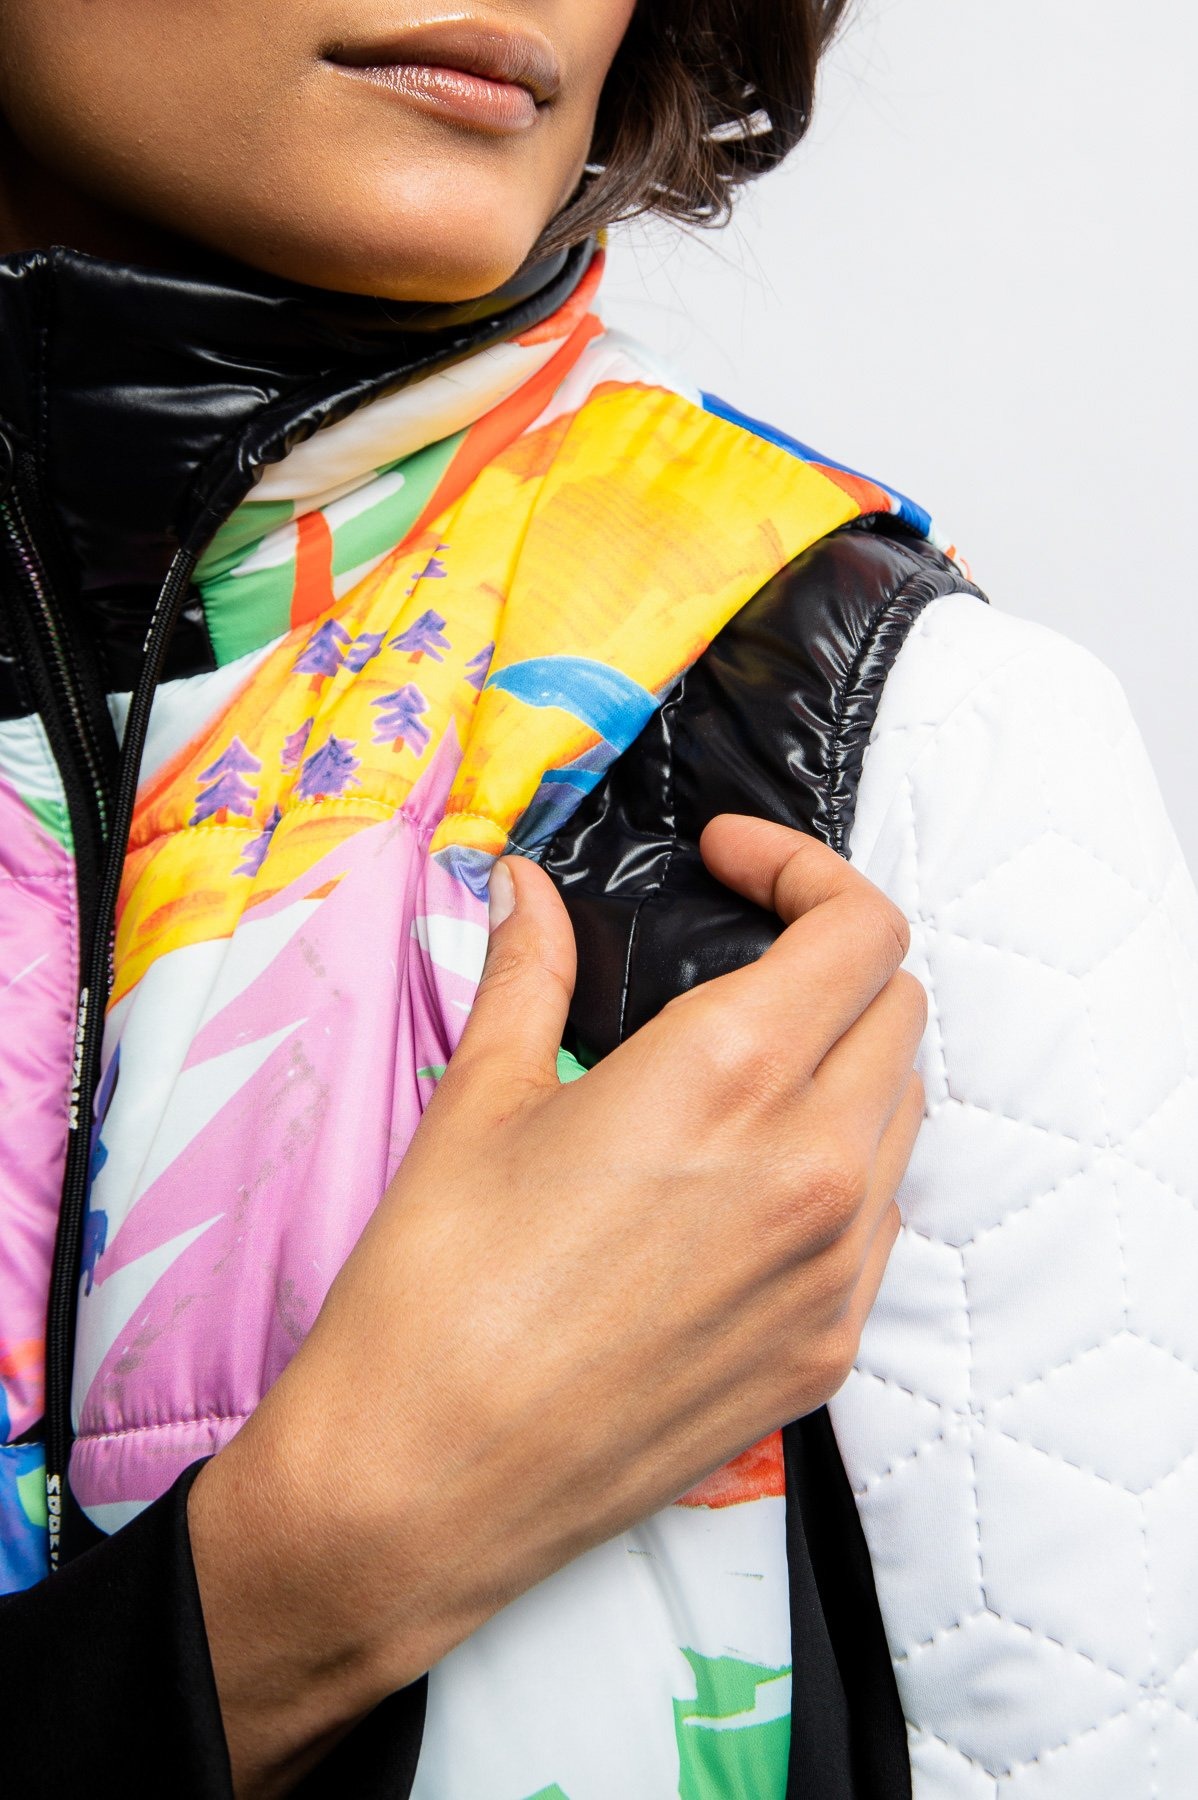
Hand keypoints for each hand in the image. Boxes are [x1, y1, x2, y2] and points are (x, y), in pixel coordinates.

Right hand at [189, 815, 924, 1795]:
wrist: (422, 1486)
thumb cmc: (434, 1289)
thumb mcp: (477, 1102)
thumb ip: (528, 971)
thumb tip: (526, 890)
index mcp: (730, 1079)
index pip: (860, 930)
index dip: (806, 870)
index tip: (734, 863)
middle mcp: (812, 1168)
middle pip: (899, 1009)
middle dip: (830, 958)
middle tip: (739, 959)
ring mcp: (835, 1272)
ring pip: (902, 1115)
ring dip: (847, 1062)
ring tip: (746, 1070)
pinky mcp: (827, 1353)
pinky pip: (881, 1222)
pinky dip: (842, 1169)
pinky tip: (749, 1183)